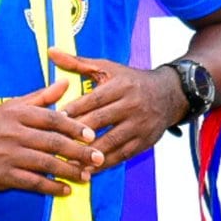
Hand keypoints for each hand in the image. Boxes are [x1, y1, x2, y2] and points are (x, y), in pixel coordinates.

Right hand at [0, 77, 103, 196]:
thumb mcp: (10, 106)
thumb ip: (40, 97)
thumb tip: (65, 83)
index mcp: (18, 114)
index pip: (52, 120)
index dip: (74, 127)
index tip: (92, 134)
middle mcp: (15, 133)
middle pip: (53, 142)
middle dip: (79, 151)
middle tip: (98, 157)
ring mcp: (10, 155)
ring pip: (46, 163)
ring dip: (69, 171)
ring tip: (86, 176)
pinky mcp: (4, 175)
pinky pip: (32, 182)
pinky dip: (51, 187)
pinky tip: (65, 190)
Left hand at [57, 50, 186, 170]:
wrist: (169, 94)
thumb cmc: (130, 81)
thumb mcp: (107, 68)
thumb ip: (77, 63)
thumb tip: (51, 52)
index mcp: (121, 85)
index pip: (93, 100)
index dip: (73, 110)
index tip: (53, 120)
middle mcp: (132, 104)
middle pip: (100, 121)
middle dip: (77, 133)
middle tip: (54, 143)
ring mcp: (140, 124)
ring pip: (111, 141)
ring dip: (88, 153)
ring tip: (67, 161)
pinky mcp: (144, 141)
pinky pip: (121, 155)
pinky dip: (103, 164)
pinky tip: (87, 169)